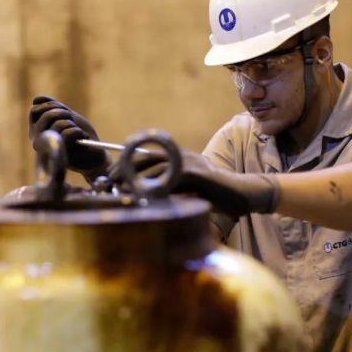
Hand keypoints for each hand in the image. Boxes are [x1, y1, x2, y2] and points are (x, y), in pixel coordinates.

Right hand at [28, 96, 109, 179]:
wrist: (95, 155)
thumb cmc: (80, 136)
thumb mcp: (67, 117)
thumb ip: (53, 107)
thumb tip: (36, 99)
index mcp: (36, 131)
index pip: (35, 110)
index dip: (50, 105)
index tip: (63, 110)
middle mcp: (37, 141)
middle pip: (46, 114)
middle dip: (63, 112)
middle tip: (72, 120)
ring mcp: (47, 149)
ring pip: (58, 124)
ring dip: (73, 124)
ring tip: (79, 132)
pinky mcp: (60, 155)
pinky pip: (67, 134)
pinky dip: (79, 132)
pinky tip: (83, 138)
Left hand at [110, 149, 278, 218]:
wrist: (242, 195)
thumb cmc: (214, 195)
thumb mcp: (187, 189)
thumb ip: (168, 187)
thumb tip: (144, 194)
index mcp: (178, 157)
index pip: (147, 155)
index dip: (127, 163)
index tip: (112, 175)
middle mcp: (182, 155)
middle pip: (146, 157)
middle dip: (125, 169)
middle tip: (110, 182)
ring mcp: (189, 162)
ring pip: (155, 167)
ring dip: (135, 179)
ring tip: (121, 190)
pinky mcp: (196, 174)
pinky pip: (170, 177)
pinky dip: (155, 186)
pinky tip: (144, 196)